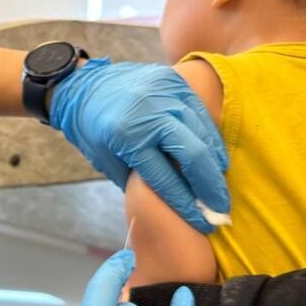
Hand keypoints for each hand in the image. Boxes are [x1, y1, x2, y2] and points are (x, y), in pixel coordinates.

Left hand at [49, 59, 228, 232]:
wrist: (84, 86)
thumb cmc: (93, 130)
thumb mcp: (109, 161)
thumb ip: (141, 178)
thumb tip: (180, 200)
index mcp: (127, 137)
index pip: (165, 178)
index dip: (186, 204)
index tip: (201, 223)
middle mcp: (150, 113)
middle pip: (194, 155)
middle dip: (211, 187)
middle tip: (220, 209)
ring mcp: (165, 94)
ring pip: (203, 133)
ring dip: (215, 164)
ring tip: (219, 188)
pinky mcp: (175, 82)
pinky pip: (201, 114)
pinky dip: (210, 139)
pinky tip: (215, 160)